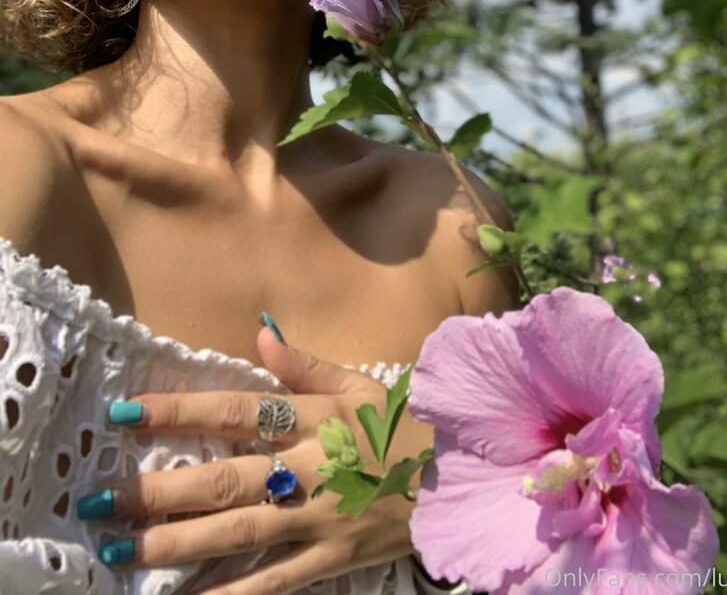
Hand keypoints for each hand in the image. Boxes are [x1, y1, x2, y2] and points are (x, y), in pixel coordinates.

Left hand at [79, 329, 431, 592]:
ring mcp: (317, 518)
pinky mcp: (330, 559)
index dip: (178, 410)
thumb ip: (305, 363)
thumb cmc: (400, 423)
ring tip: (117, 552)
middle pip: (222, 480)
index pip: (234, 411)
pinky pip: (272, 583)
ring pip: (236, 534)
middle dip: (156, 493)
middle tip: (97, 503)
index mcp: (312, 417)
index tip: (123, 412)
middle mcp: (307, 468)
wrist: (457, 476)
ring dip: (173, 544)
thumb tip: (260, 330)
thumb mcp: (359, 382)